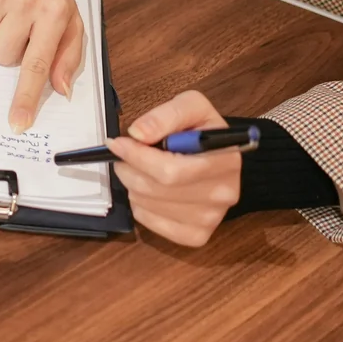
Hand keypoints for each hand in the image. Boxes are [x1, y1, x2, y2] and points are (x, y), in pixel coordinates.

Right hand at [0, 0, 83, 131]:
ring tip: (0, 14)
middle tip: (15, 25)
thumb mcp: (68, 18)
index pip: (37, 64)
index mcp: (55, 11)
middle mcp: (26, 0)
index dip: (26, 97)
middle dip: (7, 49)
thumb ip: (68, 56)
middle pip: (3, 58)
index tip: (18, 123)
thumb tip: (60, 90)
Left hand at [109, 90, 241, 246]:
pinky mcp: (198, 235)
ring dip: (132, 186)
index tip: (118, 144)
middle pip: (157, 190)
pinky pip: (152, 225)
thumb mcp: (192, 106)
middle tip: (122, 157)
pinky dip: (140, 207)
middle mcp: (223, 194)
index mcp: (225, 160)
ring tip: (138, 171)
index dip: (137, 156)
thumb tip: (138, 134)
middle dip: (129, 170)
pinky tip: (148, 191)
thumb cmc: (203, 131)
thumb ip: (166, 114)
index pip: (171, 170)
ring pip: (150, 206)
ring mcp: (212, 218)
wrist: (221, 157)